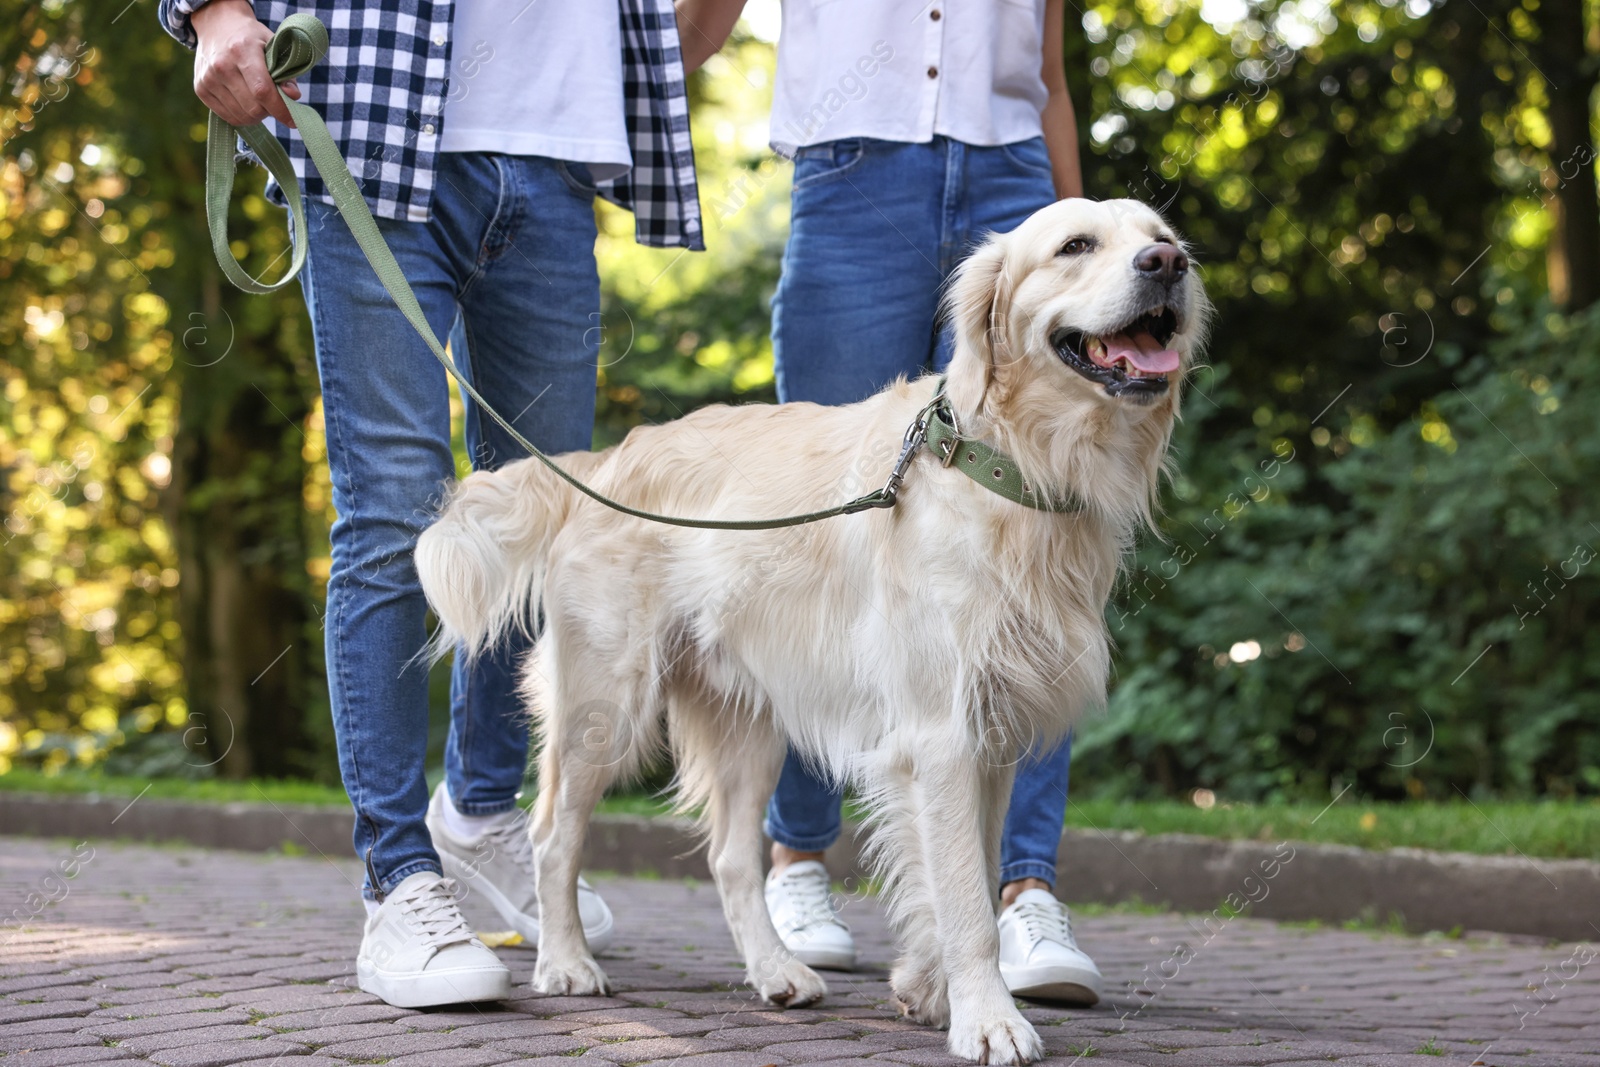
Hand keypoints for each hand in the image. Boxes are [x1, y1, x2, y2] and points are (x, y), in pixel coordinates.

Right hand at [192, 0, 300, 126]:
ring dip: (256, 115)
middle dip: (269, 111)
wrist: (217, 25)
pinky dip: (241, 115)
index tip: (293, 121)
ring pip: (241, 116)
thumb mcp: (272, 45)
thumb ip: (286, 72)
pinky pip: (227, 117)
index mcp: (242, 51)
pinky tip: (244, 102)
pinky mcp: (200, 88)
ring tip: (258, 99)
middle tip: (272, 101)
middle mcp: (221, 65)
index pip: (262, 91)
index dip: (280, 110)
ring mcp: (208, 78)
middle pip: (253, 108)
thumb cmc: (251, 37)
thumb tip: (293, 96)